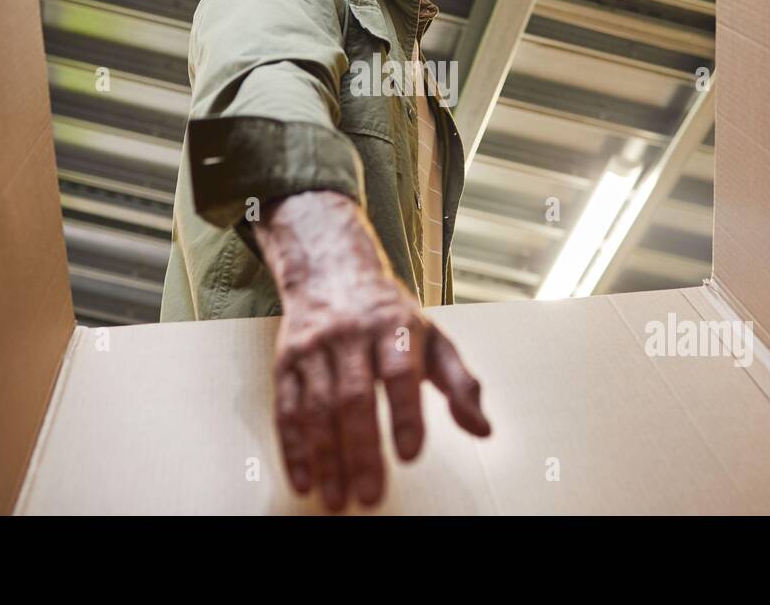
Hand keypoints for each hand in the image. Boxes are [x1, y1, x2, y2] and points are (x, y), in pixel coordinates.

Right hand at [254, 190, 490, 510]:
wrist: (331, 272)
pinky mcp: (287, 362)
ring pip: (317, 408)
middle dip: (361, 450)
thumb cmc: (391, 316)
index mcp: (393, 329)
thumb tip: (482, 430)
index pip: (399, 373)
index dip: (404, 414)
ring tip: (340, 498)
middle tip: (371, 495)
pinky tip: (304, 480)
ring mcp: (314, 348)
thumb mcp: (435, 339)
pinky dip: (293, 448)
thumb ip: (461, 384)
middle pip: (353, 396)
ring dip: (326, 458)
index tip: (409, 454)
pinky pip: (286, 409)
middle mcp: (350, 335)